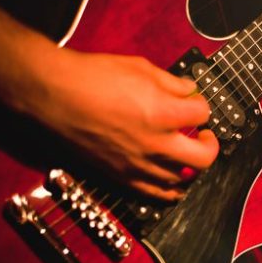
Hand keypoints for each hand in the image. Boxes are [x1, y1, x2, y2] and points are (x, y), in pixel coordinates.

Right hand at [23, 48, 217, 199]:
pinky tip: (175, 179)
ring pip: (183, 178)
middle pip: (204, 156)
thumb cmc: (92, 76)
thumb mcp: (138, 67)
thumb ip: (170, 82)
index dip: (201, 106)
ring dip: (190, 165)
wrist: (52, 96)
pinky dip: (172, 190)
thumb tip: (189, 91)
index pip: (203, 115)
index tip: (193, 103)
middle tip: (203, 135)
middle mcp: (156, 144)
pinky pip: (158, 194)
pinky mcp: (123, 177)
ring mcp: (140, 165)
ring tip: (186, 153)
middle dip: (209, 144)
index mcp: (163, 113)